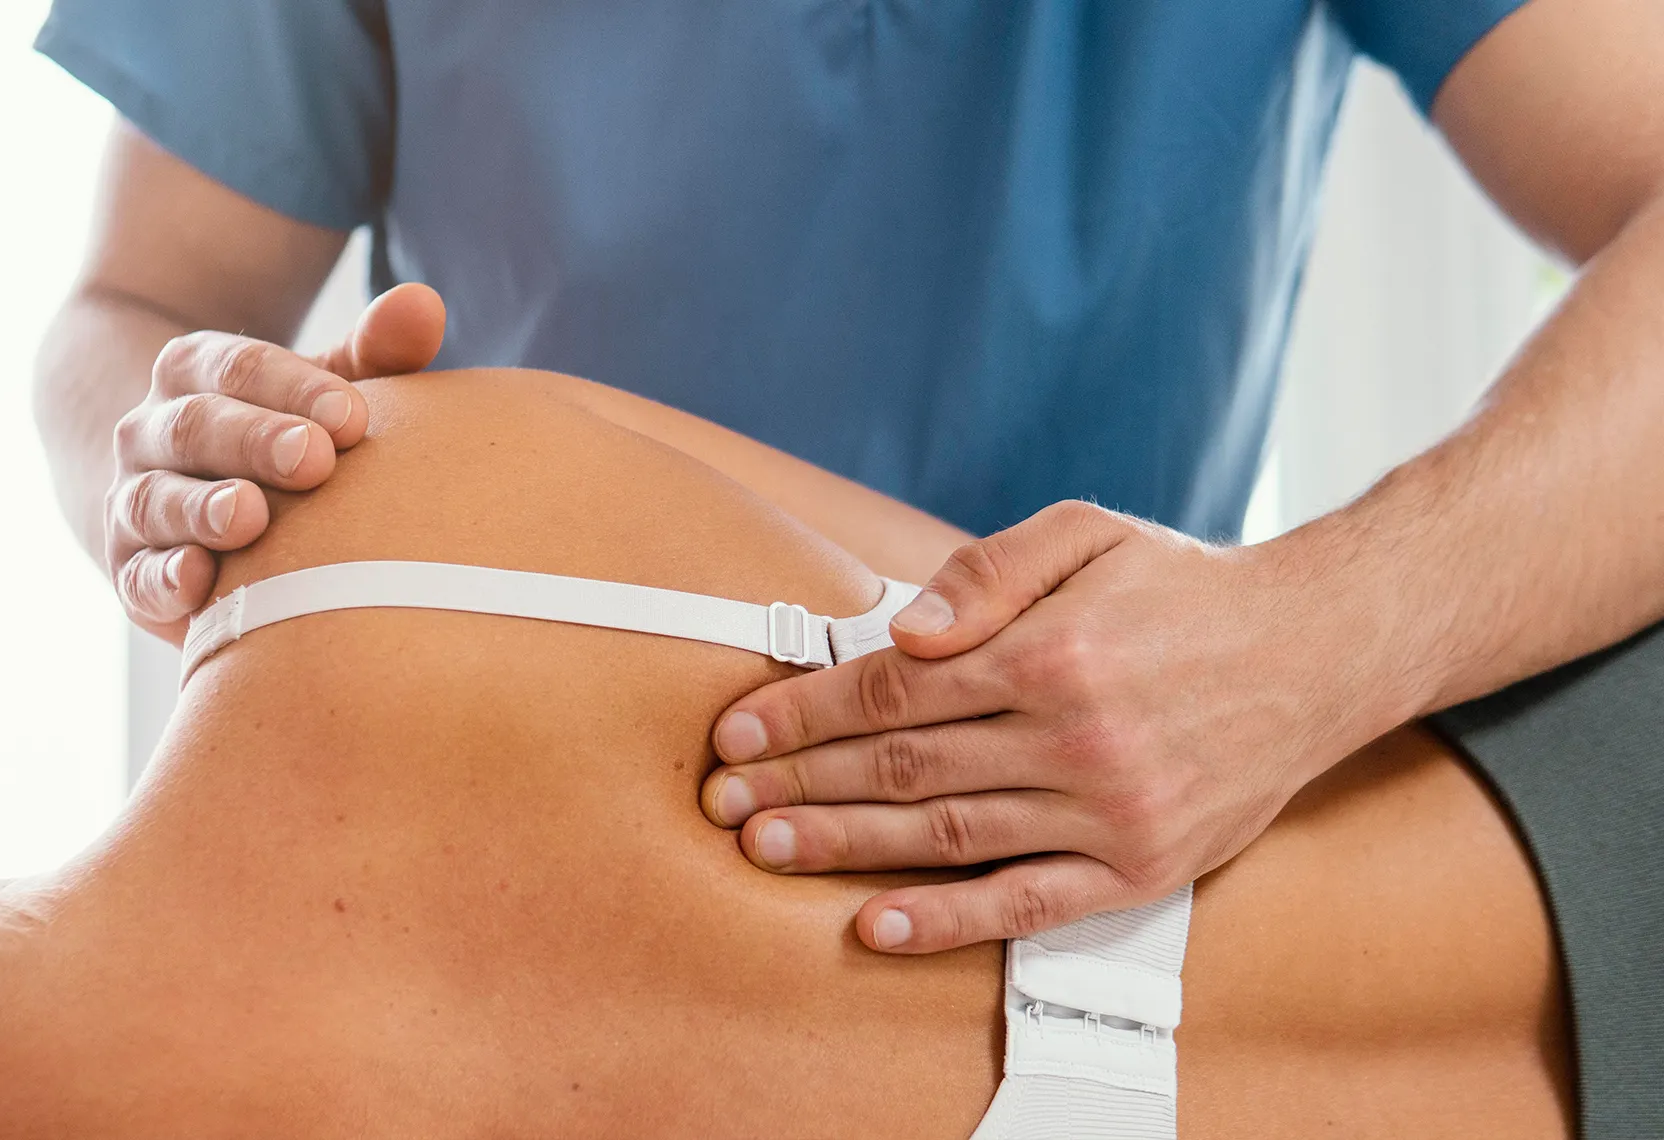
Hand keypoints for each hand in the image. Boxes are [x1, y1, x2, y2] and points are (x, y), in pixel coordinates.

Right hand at [106, 282, 445, 638]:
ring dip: (202, 509)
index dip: (295, 388)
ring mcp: (134, 500)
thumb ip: (376, 349)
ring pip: (157, 498)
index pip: (239, 366)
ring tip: (250, 516)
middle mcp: (153, 430)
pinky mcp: (131, 571)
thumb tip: (424, 303)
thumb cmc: (286, 437)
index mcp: (197, 371)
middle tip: (315, 460)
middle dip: (255, 441)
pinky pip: (137, 576)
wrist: (194, 500)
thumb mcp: (328, 390)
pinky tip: (198, 582)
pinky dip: (162, 579)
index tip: (353, 417)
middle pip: (197, 425)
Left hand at [700, 501, 1411, 953]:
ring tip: (764, 849)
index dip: (804, 711)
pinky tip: (875, 925)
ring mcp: (1109, 811)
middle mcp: (1076, 735)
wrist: (1316, 651)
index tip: (738, 731)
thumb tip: (900, 630)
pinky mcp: (1140, 868)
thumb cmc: (1182, 587)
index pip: (893, 690)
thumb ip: (988, 569)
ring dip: (845, 846)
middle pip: (903, 768)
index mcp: (1051, 648)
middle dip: (799, 782)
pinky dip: (948, 922)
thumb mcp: (1089, 532)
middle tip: (720, 802)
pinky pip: (1028, 904)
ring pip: (947, 836)